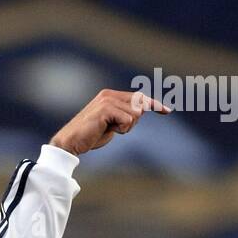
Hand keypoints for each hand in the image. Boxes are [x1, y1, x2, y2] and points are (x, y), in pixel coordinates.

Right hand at [50, 89, 170, 156]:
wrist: (70, 143)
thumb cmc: (89, 137)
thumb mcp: (111, 125)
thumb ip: (123, 117)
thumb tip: (139, 112)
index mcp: (111, 96)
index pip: (138, 97)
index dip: (154, 104)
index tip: (168, 111)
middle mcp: (110, 94)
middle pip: (140, 106)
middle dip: (133, 122)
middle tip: (115, 129)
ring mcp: (108, 100)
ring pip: (136, 114)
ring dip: (126, 127)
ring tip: (108, 130)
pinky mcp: (106, 108)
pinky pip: (128, 120)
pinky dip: (121, 129)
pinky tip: (106, 130)